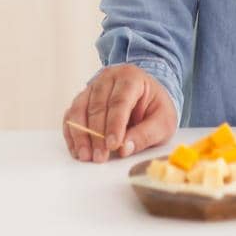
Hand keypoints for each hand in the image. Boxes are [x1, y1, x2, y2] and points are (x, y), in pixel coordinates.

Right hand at [62, 64, 177, 162]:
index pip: (120, 101)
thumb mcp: (163, 121)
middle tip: (100, 157)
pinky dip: (72, 134)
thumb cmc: (155, 108)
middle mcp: (108, 78)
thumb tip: (124, 149)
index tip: (112, 145)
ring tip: (86, 156)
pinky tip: (78, 150)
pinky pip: (71, 115)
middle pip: (97, 106)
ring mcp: (92, 87)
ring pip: (79, 110)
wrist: (146, 96)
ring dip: (81, 135)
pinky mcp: (82, 99)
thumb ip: (146, 134)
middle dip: (97, 135)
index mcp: (131, 77)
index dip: (115, 124)